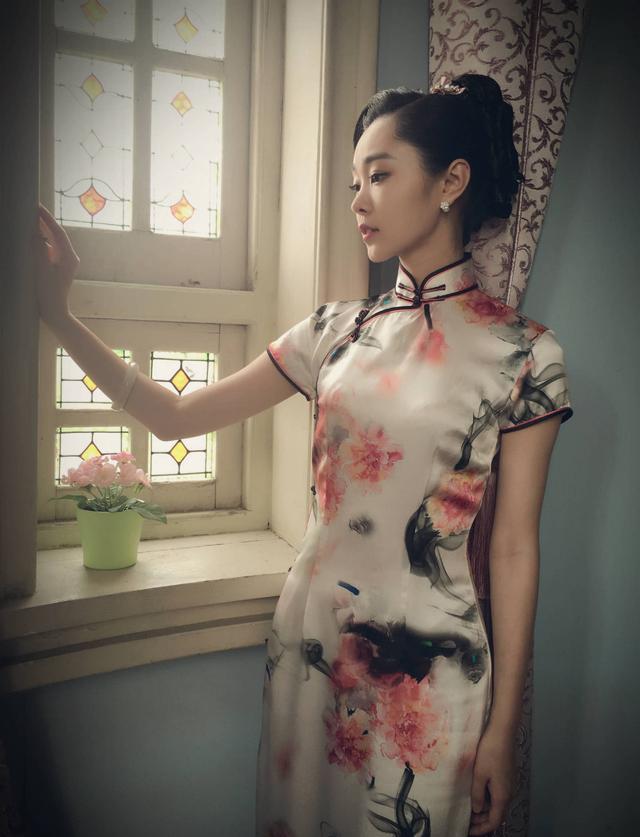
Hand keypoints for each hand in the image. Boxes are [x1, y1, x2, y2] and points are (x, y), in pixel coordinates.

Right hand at [35, 203, 79, 325]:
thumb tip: (36, 231)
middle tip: (32, 208)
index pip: (58, 232)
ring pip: (53, 241)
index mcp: (69, 257)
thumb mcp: (41, 269)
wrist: (54, 312)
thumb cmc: (48, 293)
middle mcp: (70, 257)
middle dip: (44, 221)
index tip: (37, 207)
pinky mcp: (59, 267)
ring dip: (43, 230)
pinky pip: (50, 249)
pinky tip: (33, 235)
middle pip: (57, 234)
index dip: (47, 218)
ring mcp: (65, 262)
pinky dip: (42, 240)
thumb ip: (39, 248)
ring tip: (30, 217)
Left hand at [468, 725, 515, 834]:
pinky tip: (477, 794)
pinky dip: (488, 799)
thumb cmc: (490, 751)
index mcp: (502, 796)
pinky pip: (498, 794)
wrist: (503, 732)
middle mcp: (509, 793)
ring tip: (469, 810)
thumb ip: (477, 794)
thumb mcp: (479, 774)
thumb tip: (476, 810)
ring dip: (484, 810)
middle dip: (482, 821)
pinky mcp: (507, 776)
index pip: (494, 821)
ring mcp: (509, 784)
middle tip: (466, 822)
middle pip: (496, 814)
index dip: (482, 830)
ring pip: (497, 804)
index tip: (469, 832)